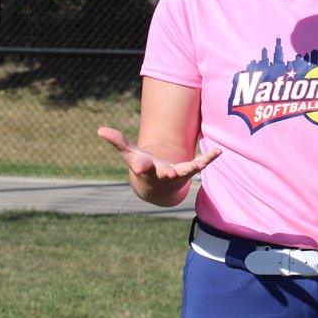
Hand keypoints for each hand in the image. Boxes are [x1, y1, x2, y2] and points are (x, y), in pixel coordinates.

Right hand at [97, 126, 220, 205]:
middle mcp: (161, 174)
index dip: (139, 166)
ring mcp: (176, 174)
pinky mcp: (188, 171)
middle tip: (169, 172)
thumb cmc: (142, 167)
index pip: (140, 168)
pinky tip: (218, 151)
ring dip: (191, 169)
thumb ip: (117, 141)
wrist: (158, 187)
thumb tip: (99, 129)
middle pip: (163, 174)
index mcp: (145, 170)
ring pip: (184, 173)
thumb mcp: (129, 154)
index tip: (138, 165)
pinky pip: (199, 165)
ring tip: (201, 163)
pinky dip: (209, 159)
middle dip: (166, 173)